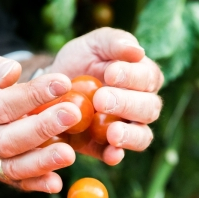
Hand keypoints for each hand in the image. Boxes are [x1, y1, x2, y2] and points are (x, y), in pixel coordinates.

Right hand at [0, 52, 81, 192]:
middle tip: (72, 115)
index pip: (1, 104)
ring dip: (42, 161)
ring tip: (69, 154)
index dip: (33, 94)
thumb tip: (11, 72)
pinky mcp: (0, 174)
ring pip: (13, 166)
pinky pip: (18, 182)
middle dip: (42, 128)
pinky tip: (56, 183)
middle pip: (7, 139)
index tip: (63, 82)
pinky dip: (37, 184)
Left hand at [48, 27, 163, 164]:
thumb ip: (113, 42)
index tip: (110, 73)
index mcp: (142, 77)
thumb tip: (137, 51)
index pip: (149, 78)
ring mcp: (126, 129)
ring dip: (129, 134)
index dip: (133, 77)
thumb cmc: (78, 62)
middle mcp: (140, 105)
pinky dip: (116, 155)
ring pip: (142, 136)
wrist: (49, 89)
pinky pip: (118, 155)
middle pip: (149, 108)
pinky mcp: (106, 147)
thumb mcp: (92, 45)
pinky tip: (109, 153)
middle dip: (127, 104)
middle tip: (101, 99)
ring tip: (112, 132)